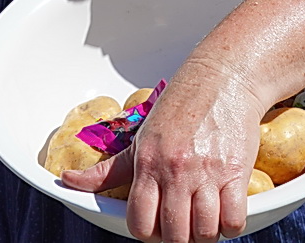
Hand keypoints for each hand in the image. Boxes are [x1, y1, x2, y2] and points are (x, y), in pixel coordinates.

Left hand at [63, 61, 261, 241]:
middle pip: (174, 235)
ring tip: (204, 219)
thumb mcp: (140, 137)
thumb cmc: (180, 108)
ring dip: (205, 234)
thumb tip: (68, 181)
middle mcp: (175, 170)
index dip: (147, 233)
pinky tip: (225, 210)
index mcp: (147, 163)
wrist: (222, 77)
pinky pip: (235, 219)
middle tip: (182, 225)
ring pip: (205, 232)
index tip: (157, 226)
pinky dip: (231, 224)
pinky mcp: (236, 171)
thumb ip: (108, 169)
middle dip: (177, 238)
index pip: (140, 222)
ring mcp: (206, 172)